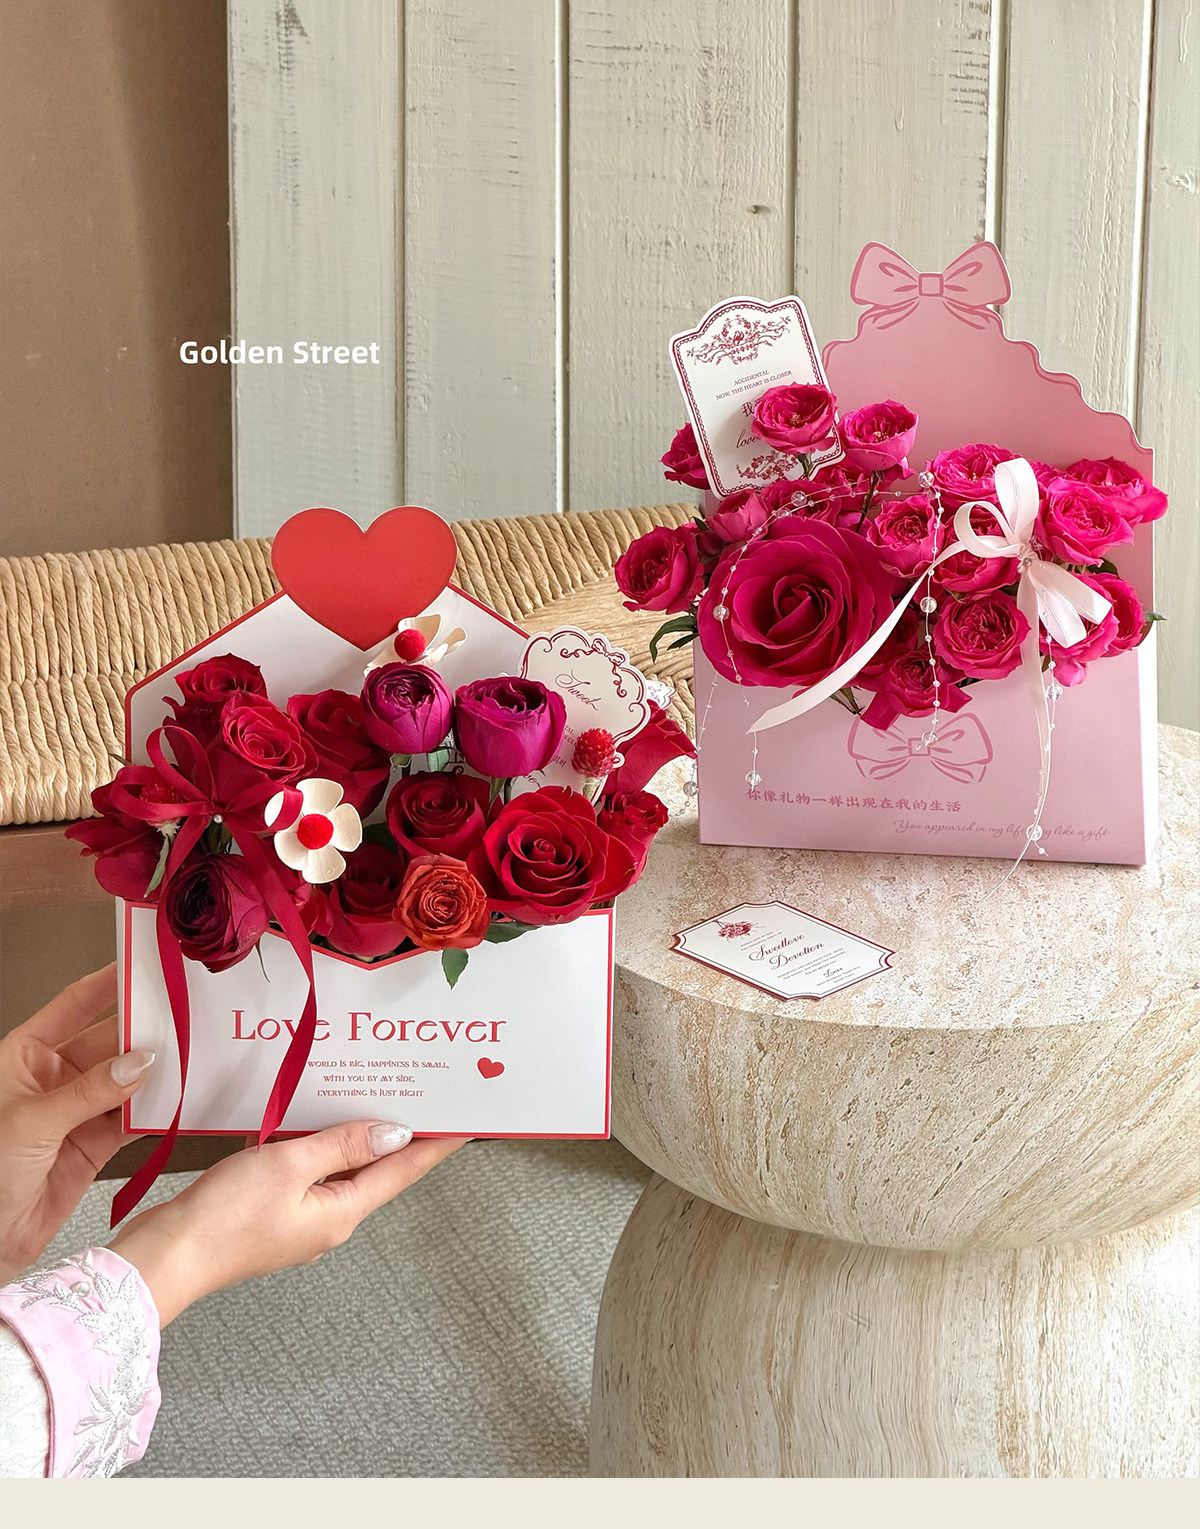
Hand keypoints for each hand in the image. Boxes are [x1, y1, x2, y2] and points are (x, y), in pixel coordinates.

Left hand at [0, 965, 154, 1280]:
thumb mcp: (32, 1123)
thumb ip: (90, 1091)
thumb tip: (138, 1061)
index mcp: (25, 1057)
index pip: (75, 1005)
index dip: (109, 983)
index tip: (144, 966)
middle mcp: (53, 1078)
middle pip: (109, 1042)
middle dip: (144, 1032)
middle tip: (183, 1019)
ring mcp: (77, 1111)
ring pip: (127, 1080)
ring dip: (156, 1073)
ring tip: (190, 1058)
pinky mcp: (95, 1144)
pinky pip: (133, 1117)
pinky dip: (157, 1110)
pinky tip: (177, 1100)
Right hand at [109, 1122, 467, 1322]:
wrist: (165, 1258)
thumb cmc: (225, 1217)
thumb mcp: (290, 1167)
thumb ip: (342, 1145)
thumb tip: (394, 1132)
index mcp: (344, 1212)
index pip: (403, 1170)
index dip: (436, 1144)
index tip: (466, 1121)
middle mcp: (330, 1218)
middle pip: (377, 1169)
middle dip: (401, 1132)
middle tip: (424, 1094)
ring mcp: (300, 1218)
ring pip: (342, 1167)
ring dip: (359, 1134)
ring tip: (378, 1095)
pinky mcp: (271, 1213)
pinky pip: (309, 1172)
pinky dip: (320, 1144)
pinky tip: (315, 1120)